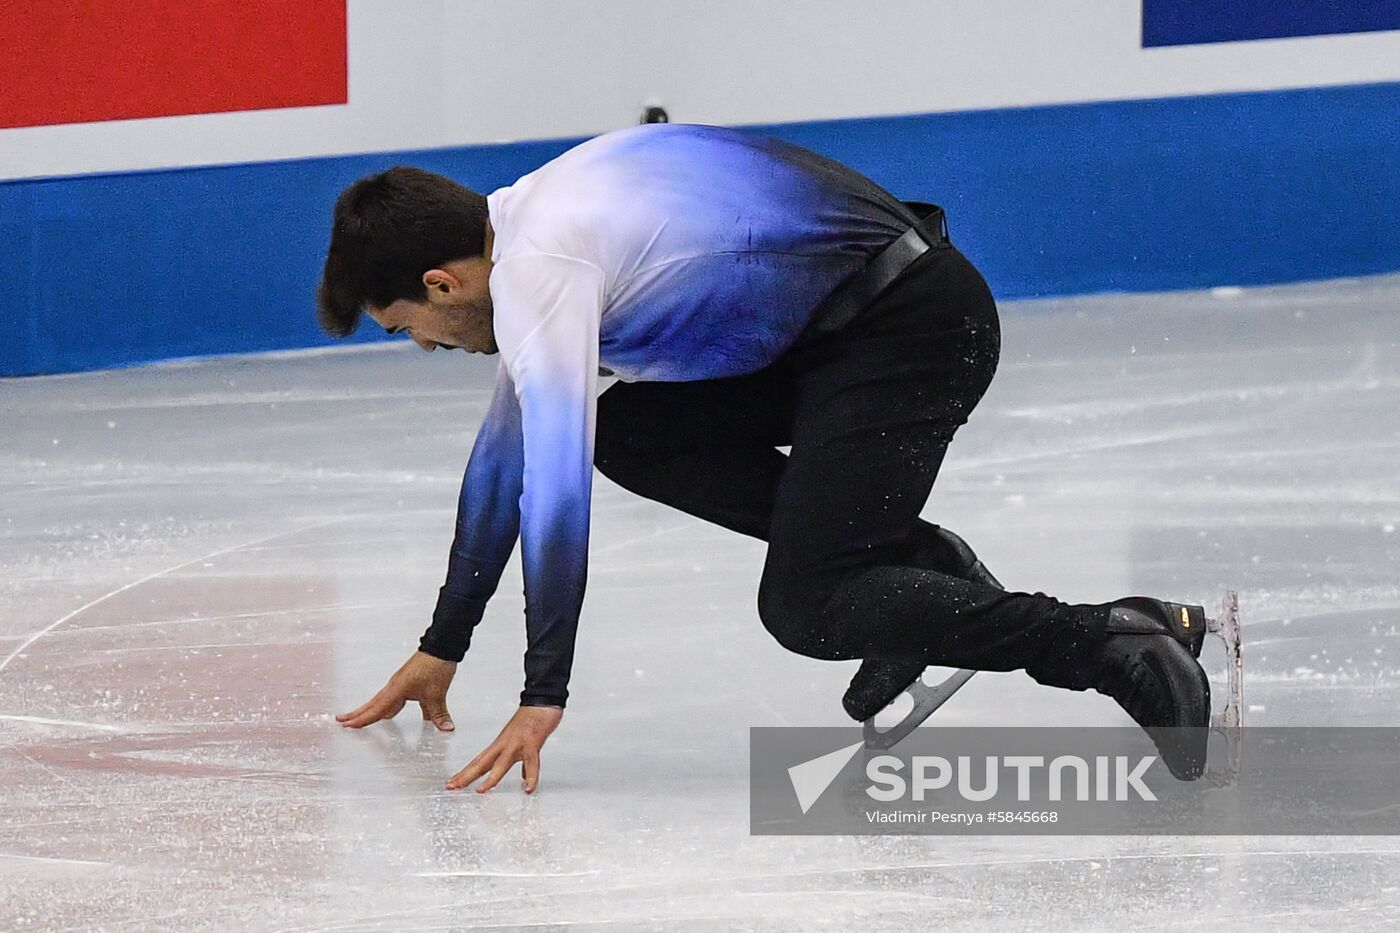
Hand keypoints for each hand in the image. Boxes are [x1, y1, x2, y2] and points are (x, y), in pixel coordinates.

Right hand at [336, 651, 457, 730]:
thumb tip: (445, 728)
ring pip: (380, 701)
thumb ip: (438, 714)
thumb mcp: (437, 693)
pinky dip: (384, 706)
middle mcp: (394, 686)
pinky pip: (390, 698)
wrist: (441, 647)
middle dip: (357, 714)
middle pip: (372, 704)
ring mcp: (398, 683)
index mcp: (397, 690)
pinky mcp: (405, 681)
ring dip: (369, 710)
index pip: (377, 709)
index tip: (348, 726)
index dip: (363, 719)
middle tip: (341, 720)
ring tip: (358, 718)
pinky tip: (388, 713)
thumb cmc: (435, 665)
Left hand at [447, 705, 562, 793]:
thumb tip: (523, 776)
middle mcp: (504, 744)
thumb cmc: (533, 719)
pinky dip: (530, 776)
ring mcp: (517, 744)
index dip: (465, 773)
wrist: (542, 703)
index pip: (478, 761)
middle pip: (482, 763)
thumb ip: (522, 761)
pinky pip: (531, 763)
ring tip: (481, 791)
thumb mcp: (523, 742)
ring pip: (501, 764)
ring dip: (491, 778)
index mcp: (500, 744)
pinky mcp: (531, 743)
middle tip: (452, 786)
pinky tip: (528, 788)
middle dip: (466, 776)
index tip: (452, 782)